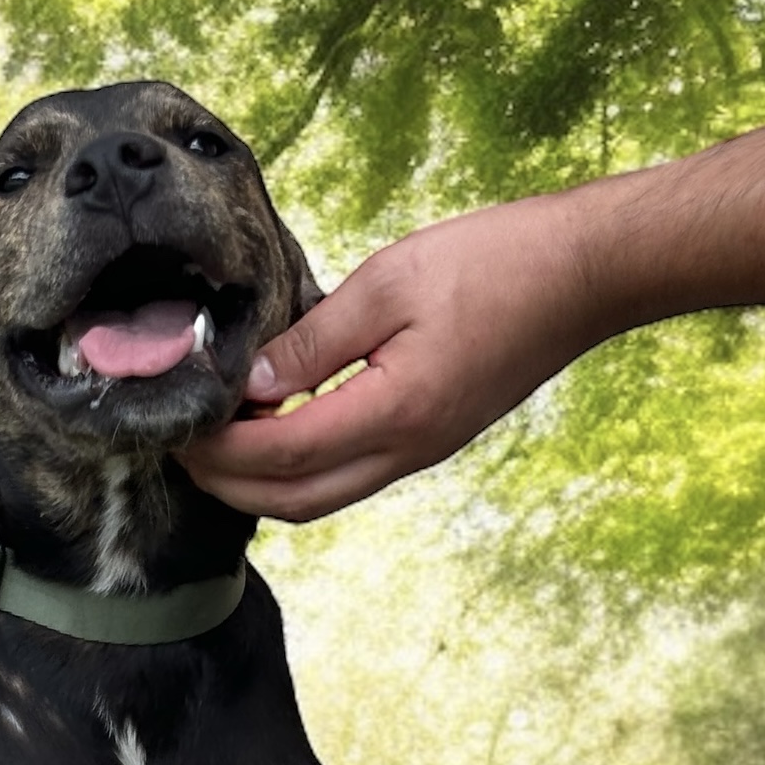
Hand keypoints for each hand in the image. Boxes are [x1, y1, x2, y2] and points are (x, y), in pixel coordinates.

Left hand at [183, 190, 606, 520]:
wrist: (586, 276)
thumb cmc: (497, 263)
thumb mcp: (389, 282)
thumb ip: (313, 340)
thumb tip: (249, 381)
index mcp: (395, 412)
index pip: (279, 455)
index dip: (219, 447)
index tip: (178, 422)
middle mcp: (409, 450)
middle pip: (293, 500)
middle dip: (228, 483)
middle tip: (183, 443)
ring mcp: (423, 453)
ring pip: (320, 498)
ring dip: (262, 482)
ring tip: (219, 437)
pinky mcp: (431, 440)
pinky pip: (348, 475)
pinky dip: (299, 467)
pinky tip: (274, 424)